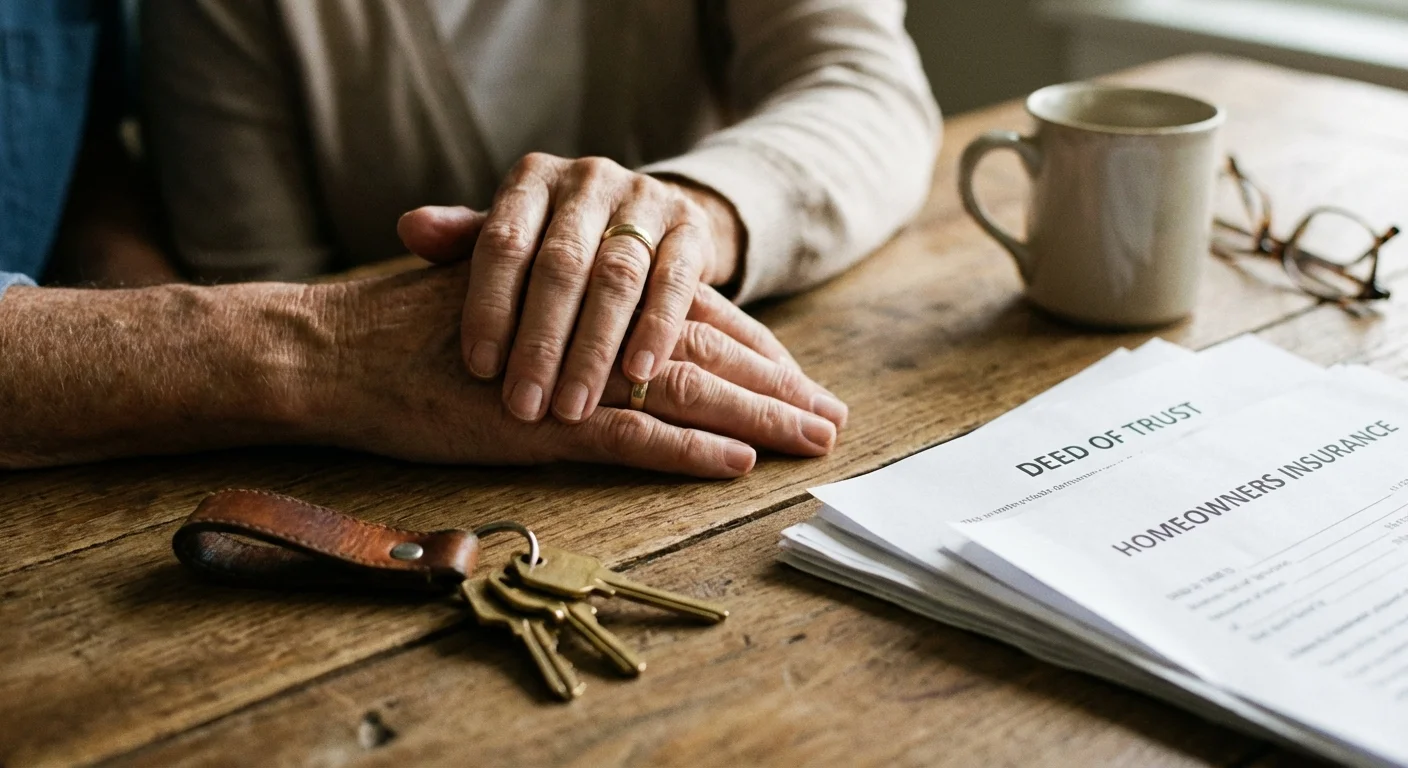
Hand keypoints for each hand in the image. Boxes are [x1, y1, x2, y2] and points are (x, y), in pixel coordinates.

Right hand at [314, 263, 845, 477]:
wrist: (338, 350)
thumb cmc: (414, 334)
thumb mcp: (506, 308)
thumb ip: (564, 317)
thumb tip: (620, 343)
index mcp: (587, 297)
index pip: (692, 318)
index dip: (752, 351)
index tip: (797, 380)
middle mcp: (590, 326)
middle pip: (707, 354)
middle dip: (776, 386)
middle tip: (831, 417)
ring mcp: (570, 373)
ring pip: (687, 393)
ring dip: (756, 418)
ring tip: (811, 441)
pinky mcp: (542, 421)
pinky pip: (631, 437)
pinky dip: (687, 451)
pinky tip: (736, 464)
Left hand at [400, 153, 742, 425]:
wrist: (651, 220)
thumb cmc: (559, 243)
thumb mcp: (513, 237)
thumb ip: (463, 240)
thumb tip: (410, 229)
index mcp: (532, 179)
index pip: (502, 241)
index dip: (490, 306)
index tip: (480, 369)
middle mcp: (588, 179)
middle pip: (560, 264)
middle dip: (541, 342)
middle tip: (525, 404)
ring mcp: (645, 199)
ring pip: (617, 277)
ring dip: (593, 348)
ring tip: (573, 406)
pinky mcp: (692, 228)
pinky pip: (675, 282)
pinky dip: (656, 330)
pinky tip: (639, 375)